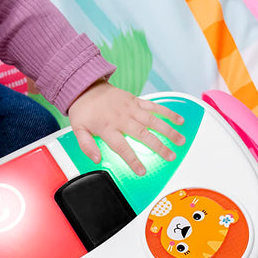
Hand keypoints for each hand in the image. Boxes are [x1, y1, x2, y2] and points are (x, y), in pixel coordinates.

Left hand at [67, 80, 185, 175]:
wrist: (86, 86)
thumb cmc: (83, 109)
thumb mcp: (77, 129)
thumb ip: (87, 146)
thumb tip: (97, 159)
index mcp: (107, 128)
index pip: (122, 147)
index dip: (133, 160)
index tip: (142, 171)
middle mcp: (121, 118)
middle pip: (143, 134)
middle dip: (158, 146)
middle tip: (170, 156)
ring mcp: (130, 108)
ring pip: (153, 120)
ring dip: (168, 130)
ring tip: (180, 140)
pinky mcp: (136, 100)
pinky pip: (154, 106)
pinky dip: (167, 112)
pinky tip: (179, 120)